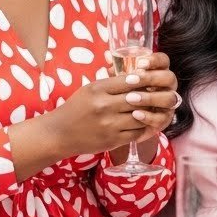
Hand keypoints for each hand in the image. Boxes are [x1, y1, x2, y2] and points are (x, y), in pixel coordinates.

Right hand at [52, 51, 178, 158]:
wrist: (59, 134)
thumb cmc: (76, 108)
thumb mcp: (89, 89)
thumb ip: (110, 82)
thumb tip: (137, 76)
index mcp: (98, 90)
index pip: (128, 80)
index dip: (143, 79)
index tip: (149, 78)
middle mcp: (104, 106)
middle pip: (137, 98)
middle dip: (149, 96)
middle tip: (156, 93)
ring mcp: (109, 125)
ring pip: (140, 116)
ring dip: (148, 112)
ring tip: (153, 108)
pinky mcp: (113, 140)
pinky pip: (137, 132)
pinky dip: (143, 128)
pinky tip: (145, 123)